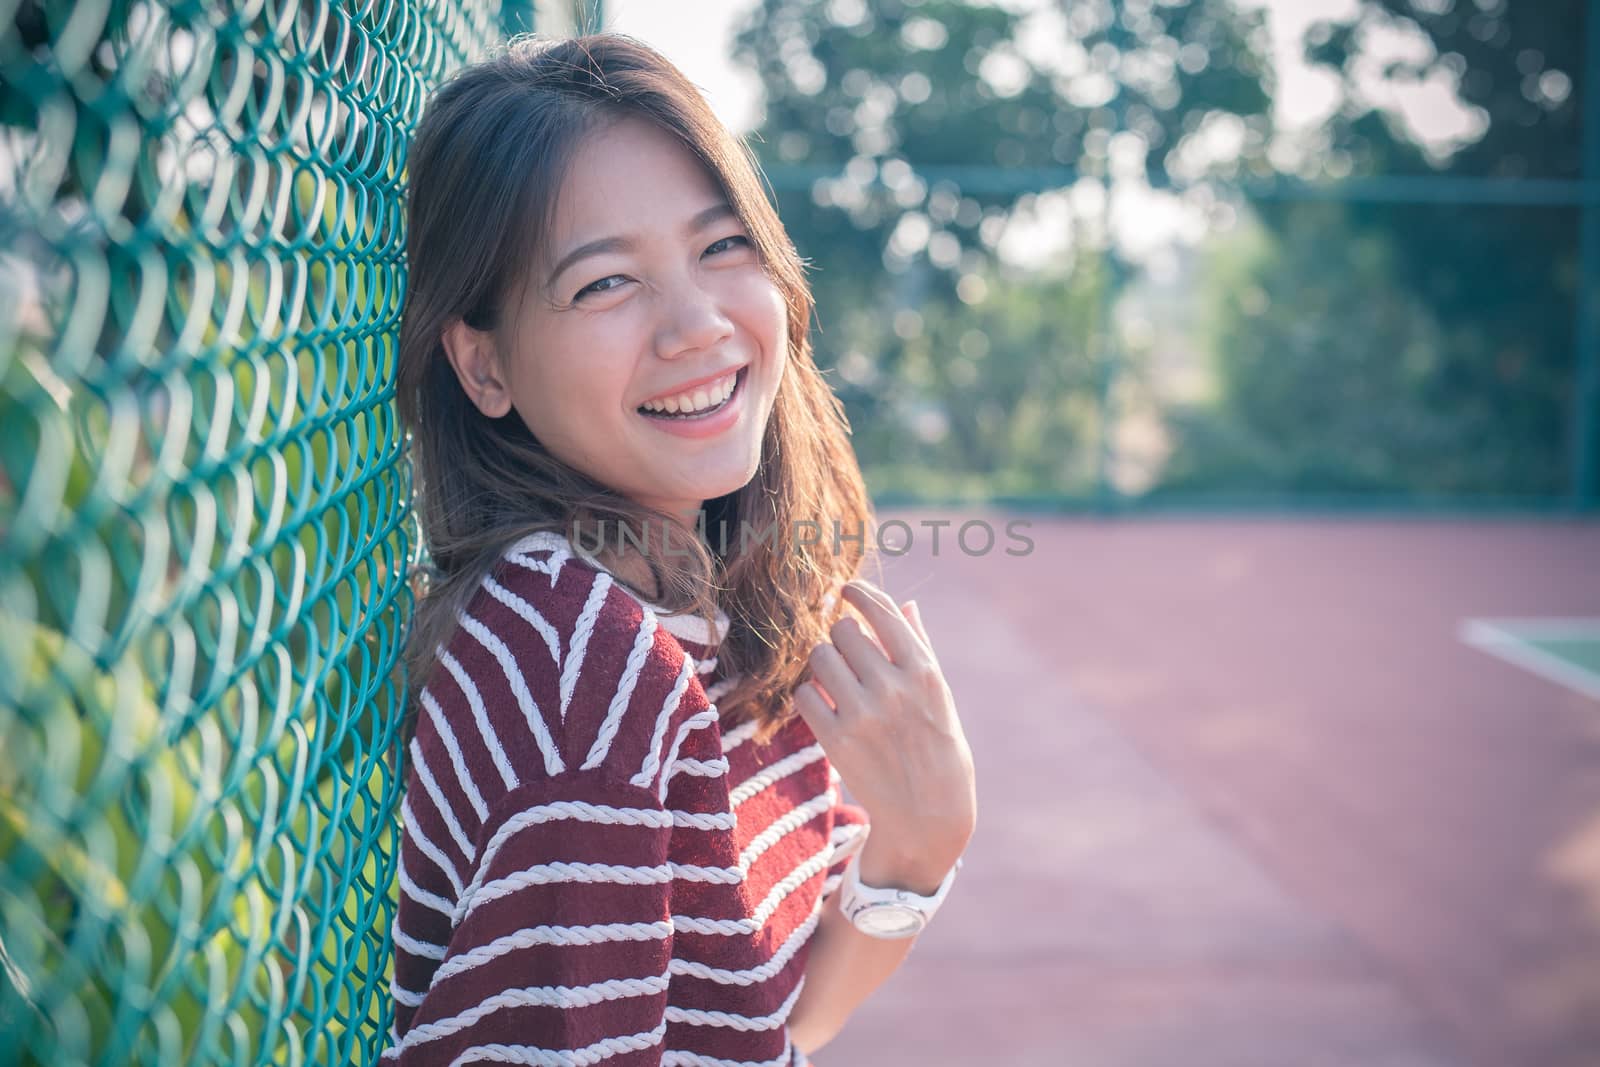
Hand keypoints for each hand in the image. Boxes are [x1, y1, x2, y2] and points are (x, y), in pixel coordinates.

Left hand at [794, 579, 976, 892]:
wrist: (928, 814)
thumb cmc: (937, 748)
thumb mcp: (940, 696)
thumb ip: (921, 646)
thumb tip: (908, 603)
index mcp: (923, 671)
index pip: (883, 612)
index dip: (859, 593)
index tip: (846, 589)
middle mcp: (894, 687)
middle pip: (843, 630)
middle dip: (840, 637)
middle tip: (846, 655)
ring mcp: (864, 714)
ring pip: (819, 657)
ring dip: (822, 663)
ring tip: (835, 681)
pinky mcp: (837, 740)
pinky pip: (803, 694)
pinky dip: (809, 695)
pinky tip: (824, 705)